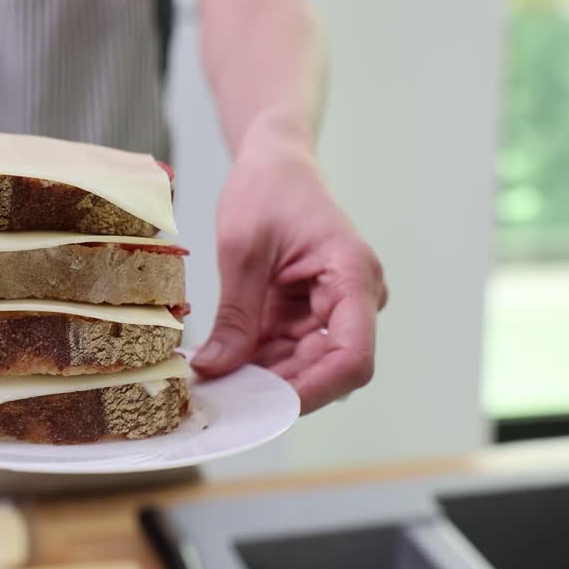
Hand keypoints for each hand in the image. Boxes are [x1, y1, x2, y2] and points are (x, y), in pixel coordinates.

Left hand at [191, 131, 387, 413]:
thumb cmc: (266, 189)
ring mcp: (334, 307)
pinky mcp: (309, 311)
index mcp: (352, 274)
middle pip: (327, 367)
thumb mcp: (242, 250)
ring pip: (304, 364)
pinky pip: (288, 348)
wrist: (274, 161)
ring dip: (262, 379)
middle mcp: (354, 297)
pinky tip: (222, 368)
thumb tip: (214, 369)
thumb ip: (234, 314)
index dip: (313, 390)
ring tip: (214, 388)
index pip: (352, 356)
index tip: (264, 407)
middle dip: (277, 389)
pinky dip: (257, 361)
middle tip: (222, 403)